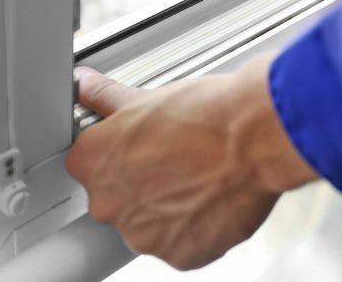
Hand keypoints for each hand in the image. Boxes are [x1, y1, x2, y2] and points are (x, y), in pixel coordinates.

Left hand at [66, 55, 317, 269]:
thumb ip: (107, 98)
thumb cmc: (205, 114)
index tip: (142, 149)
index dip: (121, 156)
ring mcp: (142, 234)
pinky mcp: (178, 254)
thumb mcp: (146, 98)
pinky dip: (195, 228)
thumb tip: (87, 85)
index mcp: (92, 163)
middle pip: (119, 199)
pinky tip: (211, 198)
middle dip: (143, 185)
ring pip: (150, 225)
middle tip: (176, 161)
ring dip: (169, 209)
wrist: (254, 137)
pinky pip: (180, 244)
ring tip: (199, 178)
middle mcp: (108, 203)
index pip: (91, 166)